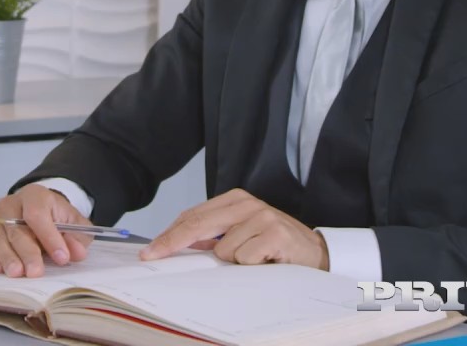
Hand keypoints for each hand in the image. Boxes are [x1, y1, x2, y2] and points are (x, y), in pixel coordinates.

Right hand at [0, 184, 93, 277]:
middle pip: (16, 228)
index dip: (49, 237)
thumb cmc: (57, 219)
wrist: (40, 212)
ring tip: (17, 274)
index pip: (38, 214)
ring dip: (7, 258)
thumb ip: (78, 237)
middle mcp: (11, 205)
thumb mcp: (74, 223)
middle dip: (27, 252)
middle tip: (36, 272)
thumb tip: (76, 252)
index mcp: (35, 196)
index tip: (62, 257)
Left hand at [139, 189, 328, 269]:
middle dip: (172, 243)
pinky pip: (243, 258)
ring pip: (222, 249)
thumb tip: (178, 244)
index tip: (151, 250)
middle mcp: (247, 203)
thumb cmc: (274, 244)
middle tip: (153, 255)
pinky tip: (266, 260)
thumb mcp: (242, 233)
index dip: (169, 234)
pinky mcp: (274, 233)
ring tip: (254, 259)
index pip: (193, 216)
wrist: (315, 251)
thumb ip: (214, 235)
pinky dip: (250, 266)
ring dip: (233, 262)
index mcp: (235, 199)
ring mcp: (261, 216)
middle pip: (198, 224)